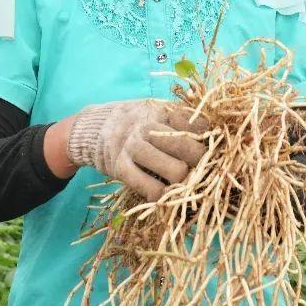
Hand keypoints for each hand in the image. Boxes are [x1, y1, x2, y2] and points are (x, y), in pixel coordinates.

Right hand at [67, 99, 208, 200]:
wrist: (91, 127)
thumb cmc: (134, 122)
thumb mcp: (155, 111)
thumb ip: (179, 119)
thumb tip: (213, 134)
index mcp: (161, 111)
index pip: (194, 122)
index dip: (209, 137)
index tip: (214, 147)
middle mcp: (147, 126)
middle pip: (186, 145)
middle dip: (201, 160)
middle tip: (204, 168)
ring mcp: (133, 147)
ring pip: (173, 169)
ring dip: (184, 179)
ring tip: (185, 181)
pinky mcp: (120, 167)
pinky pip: (148, 187)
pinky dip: (161, 194)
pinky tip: (165, 194)